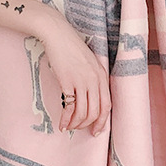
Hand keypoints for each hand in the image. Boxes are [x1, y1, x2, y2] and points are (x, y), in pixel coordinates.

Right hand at [39, 21, 110, 136]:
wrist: (58, 35)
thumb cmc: (71, 47)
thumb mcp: (89, 62)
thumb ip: (93, 78)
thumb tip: (89, 97)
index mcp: (102, 75)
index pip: (107, 105)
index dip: (102, 121)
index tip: (96, 130)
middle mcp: (95, 80)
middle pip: (96, 111)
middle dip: (88, 125)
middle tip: (81, 130)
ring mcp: (82, 81)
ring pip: (83, 112)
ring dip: (76, 123)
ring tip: (69, 126)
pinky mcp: (67, 81)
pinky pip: (69, 107)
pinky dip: (66, 119)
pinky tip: (62, 123)